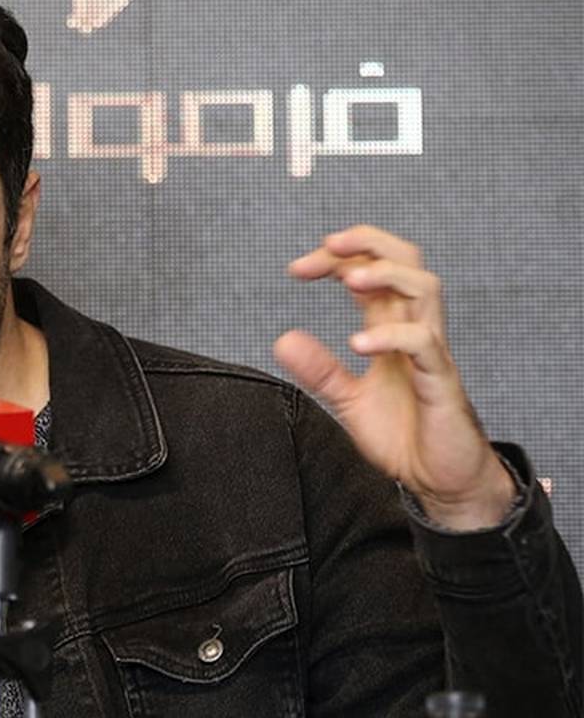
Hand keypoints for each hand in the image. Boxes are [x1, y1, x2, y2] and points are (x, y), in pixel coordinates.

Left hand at [273, 225, 515, 530]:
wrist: (440, 480)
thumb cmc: (406, 435)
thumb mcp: (348, 400)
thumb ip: (320, 371)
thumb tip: (282, 340)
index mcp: (392, 328)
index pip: (370, 270)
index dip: (336, 259)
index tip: (297, 269)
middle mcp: (414, 330)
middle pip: (406, 260)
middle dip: (369, 242)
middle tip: (330, 244)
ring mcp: (431, 353)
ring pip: (425, 288)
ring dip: (386, 274)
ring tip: (349, 280)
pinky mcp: (440, 381)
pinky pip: (424, 345)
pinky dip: (390, 337)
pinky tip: (358, 345)